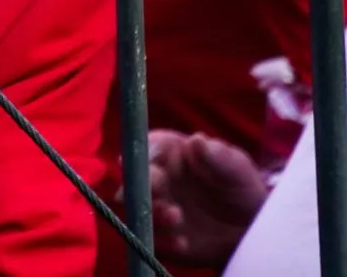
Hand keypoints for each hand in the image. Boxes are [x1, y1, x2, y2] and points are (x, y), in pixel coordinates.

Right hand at [140, 129, 268, 265]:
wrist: (250, 226)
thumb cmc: (241, 186)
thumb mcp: (237, 169)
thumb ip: (218, 156)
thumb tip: (197, 140)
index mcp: (167, 153)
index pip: (145, 147)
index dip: (141, 155)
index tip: (147, 165)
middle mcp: (155, 178)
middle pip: (132, 179)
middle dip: (141, 188)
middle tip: (161, 192)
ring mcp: (154, 207)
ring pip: (135, 209)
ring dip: (150, 215)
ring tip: (177, 218)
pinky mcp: (159, 234)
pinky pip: (149, 239)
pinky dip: (162, 242)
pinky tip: (183, 243)